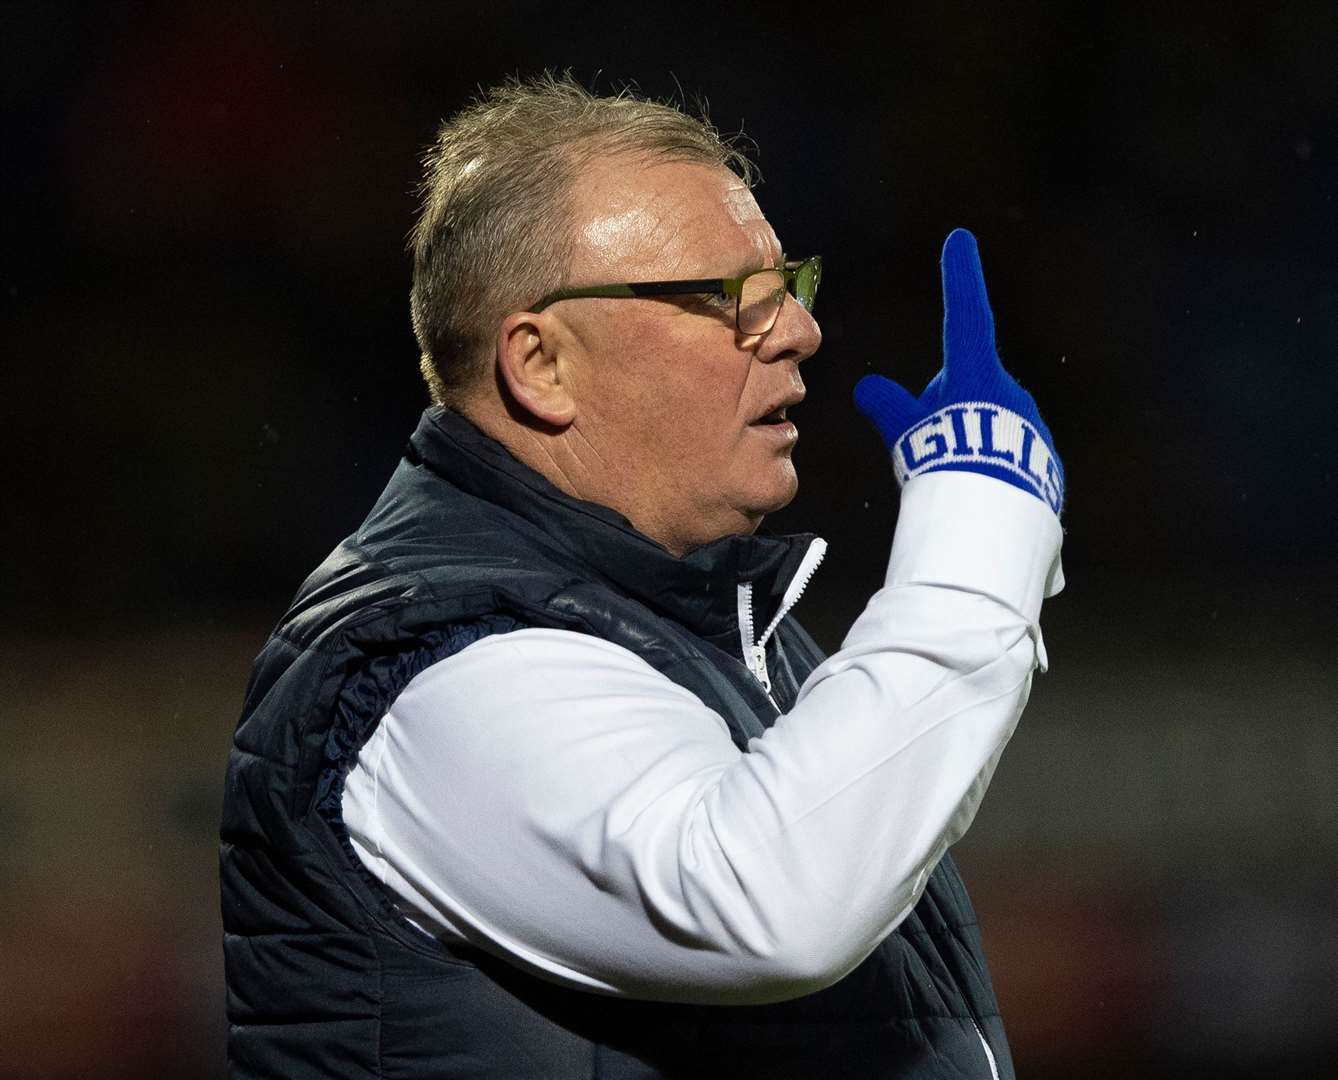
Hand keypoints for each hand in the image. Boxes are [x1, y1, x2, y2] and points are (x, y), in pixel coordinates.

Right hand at [854, 229, 1063, 513]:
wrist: (996, 519)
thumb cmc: (945, 466)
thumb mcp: (905, 434)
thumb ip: (889, 407)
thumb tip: (868, 388)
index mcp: (976, 374)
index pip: (964, 315)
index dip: (960, 277)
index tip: (960, 240)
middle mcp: (1011, 391)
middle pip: (967, 390)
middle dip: (948, 411)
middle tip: (929, 448)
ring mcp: (1031, 425)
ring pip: (991, 425)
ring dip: (971, 444)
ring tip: (954, 480)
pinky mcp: (1044, 462)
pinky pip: (1011, 457)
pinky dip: (994, 471)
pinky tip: (980, 496)